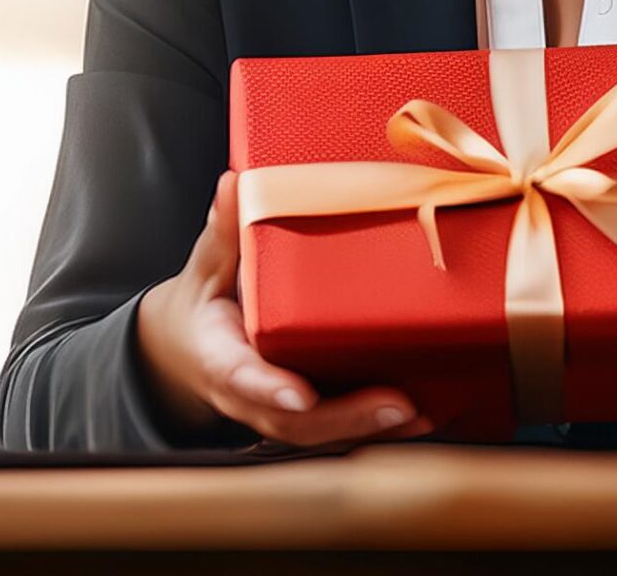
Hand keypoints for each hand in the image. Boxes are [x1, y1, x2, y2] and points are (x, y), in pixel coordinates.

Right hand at [133, 169, 437, 450]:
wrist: (190, 350)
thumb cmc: (205, 305)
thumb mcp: (206, 266)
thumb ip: (223, 232)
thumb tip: (233, 183)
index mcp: (220, 357)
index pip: (241, 378)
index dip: (271, 390)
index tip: (300, 397)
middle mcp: (251, 395)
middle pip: (295, 421)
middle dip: (346, 418)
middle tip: (396, 405)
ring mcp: (279, 412)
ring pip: (323, 434)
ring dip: (371, 429)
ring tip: (419, 414)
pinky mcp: (307, 415)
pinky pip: (340, 429)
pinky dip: (380, 429)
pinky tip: (426, 413)